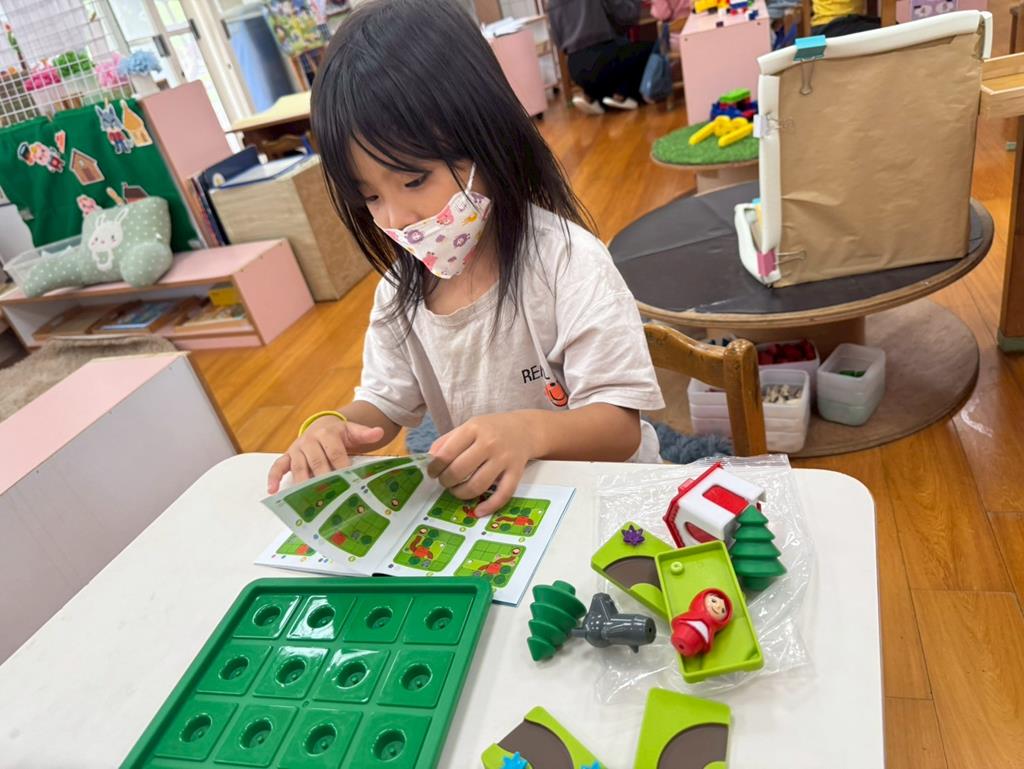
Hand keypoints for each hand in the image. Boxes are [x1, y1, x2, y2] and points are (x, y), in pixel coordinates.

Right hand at [267, 416, 384, 493]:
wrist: (322, 425)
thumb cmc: (339, 434)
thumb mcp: (352, 431)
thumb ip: (365, 434)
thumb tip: (379, 433)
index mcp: (327, 433)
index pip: (334, 451)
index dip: (341, 465)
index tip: (348, 479)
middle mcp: (309, 440)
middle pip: (317, 461)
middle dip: (323, 477)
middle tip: (330, 493)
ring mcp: (297, 449)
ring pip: (299, 466)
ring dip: (302, 482)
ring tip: (306, 497)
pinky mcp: (287, 456)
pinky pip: (278, 466)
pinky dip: (274, 477)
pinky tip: (273, 491)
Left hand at [427, 413, 536, 516]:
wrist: (524, 429)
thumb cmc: (490, 429)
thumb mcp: (468, 426)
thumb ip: (447, 441)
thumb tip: (429, 460)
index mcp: (473, 429)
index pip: (447, 453)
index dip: (435, 468)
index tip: (432, 473)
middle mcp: (489, 443)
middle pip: (459, 471)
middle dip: (446, 481)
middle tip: (445, 482)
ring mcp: (504, 459)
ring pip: (478, 485)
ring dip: (461, 493)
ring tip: (457, 490)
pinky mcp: (516, 473)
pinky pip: (503, 494)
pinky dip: (490, 506)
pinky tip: (478, 511)